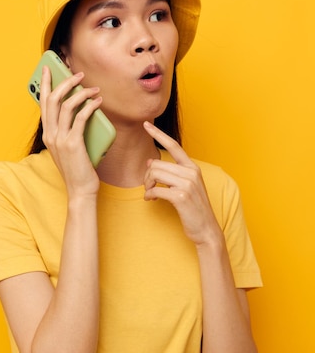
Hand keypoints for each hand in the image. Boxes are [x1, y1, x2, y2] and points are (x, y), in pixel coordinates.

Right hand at [39, 66, 100, 196]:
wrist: (80, 190)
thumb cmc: (78, 169)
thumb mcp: (68, 147)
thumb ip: (69, 130)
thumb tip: (81, 110)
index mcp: (47, 134)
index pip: (43, 103)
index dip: (45, 84)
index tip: (48, 68)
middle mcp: (50, 135)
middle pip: (52, 99)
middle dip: (64, 82)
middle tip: (77, 74)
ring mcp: (60, 139)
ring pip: (66, 106)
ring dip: (80, 93)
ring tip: (93, 88)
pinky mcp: (73, 143)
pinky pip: (80, 118)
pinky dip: (89, 106)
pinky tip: (98, 102)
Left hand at [143, 121, 221, 245]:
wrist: (206, 228)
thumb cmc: (193, 208)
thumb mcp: (185, 186)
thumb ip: (171, 173)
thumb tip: (150, 161)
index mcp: (192, 167)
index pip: (173, 145)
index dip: (158, 134)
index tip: (146, 124)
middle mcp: (191, 172)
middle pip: (157, 164)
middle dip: (147, 176)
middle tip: (148, 187)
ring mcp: (187, 184)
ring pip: (154, 174)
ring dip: (147, 185)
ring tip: (150, 193)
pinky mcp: (181, 196)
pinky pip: (155, 189)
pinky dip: (149, 195)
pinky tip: (150, 200)